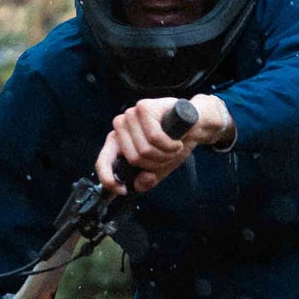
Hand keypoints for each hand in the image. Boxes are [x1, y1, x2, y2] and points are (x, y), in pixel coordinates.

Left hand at [95, 93, 233, 192]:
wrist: (195, 124)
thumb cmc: (174, 142)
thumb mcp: (159, 167)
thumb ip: (146, 178)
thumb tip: (138, 185)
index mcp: (118, 141)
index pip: (103, 161)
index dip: (109, 178)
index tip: (122, 190)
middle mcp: (121, 126)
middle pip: (134, 158)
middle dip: (155, 163)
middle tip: (167, 156)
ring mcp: (131, 115)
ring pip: (144, 149)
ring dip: (165, 154)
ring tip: (173, 146)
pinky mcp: (144, 107)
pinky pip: (154, 138)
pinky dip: (170, 144)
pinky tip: (176, 139)